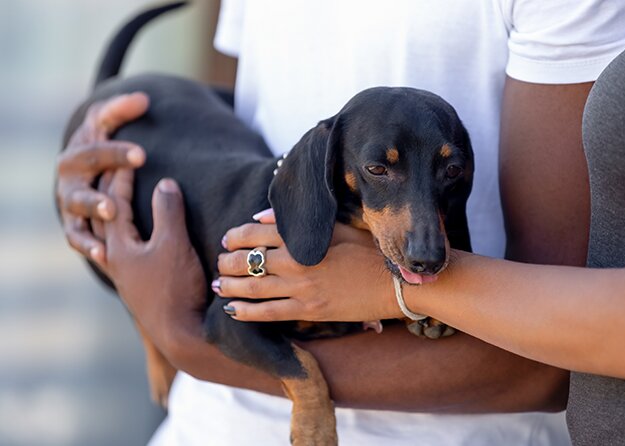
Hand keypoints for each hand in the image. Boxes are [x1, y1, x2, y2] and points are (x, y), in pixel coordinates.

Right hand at [56, 93, 147, 266]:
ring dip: (94, 205)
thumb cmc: (107, 148)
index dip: (118, 147)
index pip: (97, 138)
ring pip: (78, 202)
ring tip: (112, 210)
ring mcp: (70, 198)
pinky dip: (87, 245)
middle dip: (109, 163)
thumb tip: (144, 99)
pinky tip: (103, 254)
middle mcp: (71, 170)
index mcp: (82, 142)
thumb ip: (123, 111)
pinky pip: (77, 236)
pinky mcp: (73, 224)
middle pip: (85, 164)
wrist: (87, 174)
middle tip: (132, 169)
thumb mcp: (110, 125)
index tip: (143, 153)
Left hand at [103, 169, 206, 352]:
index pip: (116, 203)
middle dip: (108, 194)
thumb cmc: (176, 289)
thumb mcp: (174, 244)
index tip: (130, 158)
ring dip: (109, 217)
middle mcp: (115, 261)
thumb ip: (168, 211)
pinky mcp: (138, 288)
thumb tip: (164, 183)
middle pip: (103, 219)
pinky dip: (120, 238)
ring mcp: (125, 277)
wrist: (180, 334)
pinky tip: (129, 244)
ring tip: (112, 205)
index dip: (123, 178)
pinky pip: (119, 254)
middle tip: (114, 172)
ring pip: (107, 239)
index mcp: (119, 247)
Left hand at [216, 211, 400, 321]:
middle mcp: (298, 264)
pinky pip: (268, 313)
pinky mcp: (309, 312)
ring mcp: (302, 290)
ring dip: (230, 286)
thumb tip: (261, 218)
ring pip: (252, 288)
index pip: (257, 233)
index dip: (237, 236)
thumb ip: (299, 223)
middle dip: (228, 262)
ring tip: (218, 285)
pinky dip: (246, 312)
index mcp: (304, 239)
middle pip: (249, 261)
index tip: (227, 239)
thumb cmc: (369, 252)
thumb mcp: (338, 228)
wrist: (395, 284)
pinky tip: (231, 310)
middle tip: (220, 262)